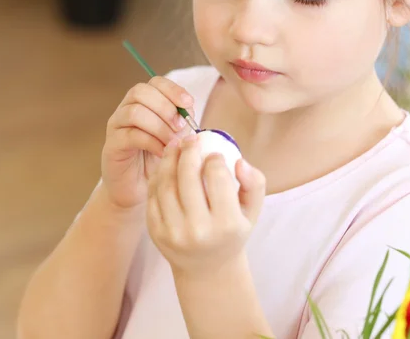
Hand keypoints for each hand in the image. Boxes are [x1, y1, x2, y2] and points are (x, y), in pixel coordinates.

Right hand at [101, 77, 194, 209]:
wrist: (139, 188)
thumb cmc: (159, 159)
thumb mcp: (176, 137)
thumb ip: (183, 122)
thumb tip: (190, 114)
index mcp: (145, 101)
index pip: (156, 82)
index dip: (173, 90)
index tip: (189, 104)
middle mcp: (127, 108)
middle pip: (141, 92)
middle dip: (166, 107)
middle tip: (181, 127)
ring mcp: (117, 125)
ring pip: (135, 112)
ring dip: (159, 126)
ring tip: (173, 143)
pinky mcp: (112, 144)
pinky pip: (130, 135)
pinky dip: (151, 142)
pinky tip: (162, 152)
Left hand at [146, 135, 265, 276]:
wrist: (207, 270)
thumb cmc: (232, 233)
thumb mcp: (252, 211)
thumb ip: (255, 183)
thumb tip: (239, 162)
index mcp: (226, 224)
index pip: (217, 177)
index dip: (214, 158)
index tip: (214, 154)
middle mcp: (198, 230)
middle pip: (187, 177)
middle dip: (188, 151)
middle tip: (191, 139)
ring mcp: (173, 233)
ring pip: (166, 184)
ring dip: (168, 159)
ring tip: (175, 146)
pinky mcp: (156, 233)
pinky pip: (153, 196)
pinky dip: (158, 176)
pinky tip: (165, 166)